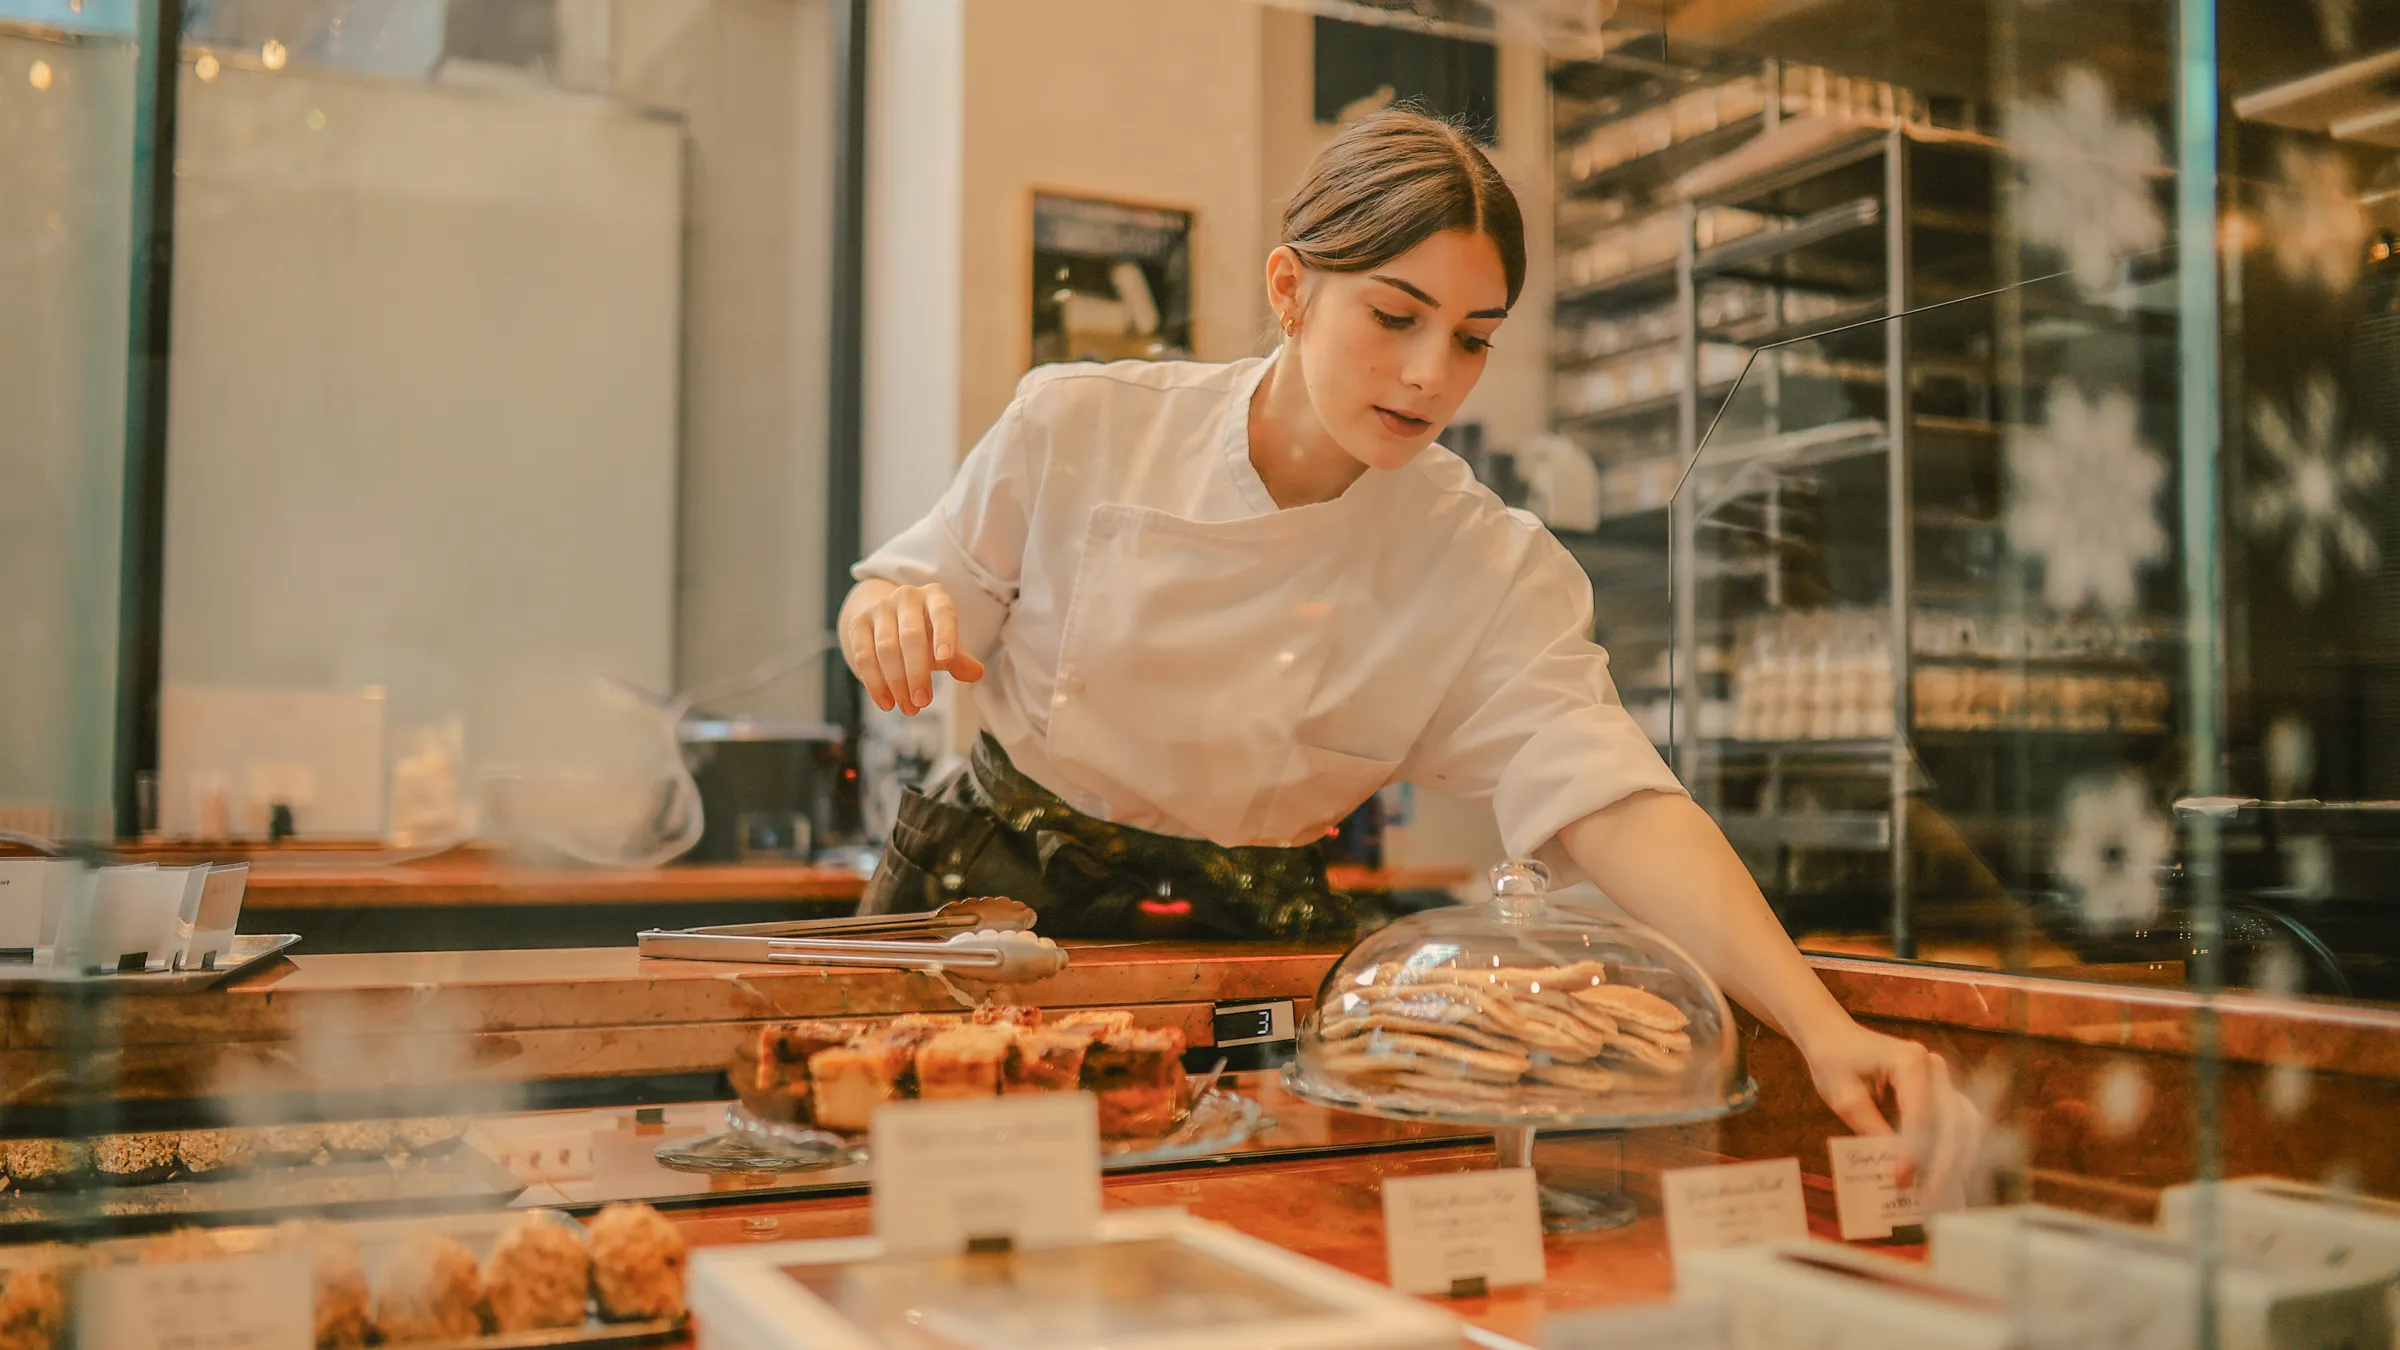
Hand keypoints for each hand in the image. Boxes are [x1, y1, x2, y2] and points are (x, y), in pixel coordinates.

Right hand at [841, 582, 985, 714]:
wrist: (890, 620)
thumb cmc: (927, 633)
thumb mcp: (946, 642)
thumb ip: (959, 657)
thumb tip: (975, 672)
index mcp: (935, 596)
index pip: (942, 614)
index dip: (944, 636)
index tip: (945, 660)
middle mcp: (906, 596)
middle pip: (911, 635)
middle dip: (917, 673)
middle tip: (923, 702)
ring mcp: (879, 608)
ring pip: (885, 648)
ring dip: (896, 683)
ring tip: (909, 708)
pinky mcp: (858, 623)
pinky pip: (863, 655)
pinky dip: (875, 683)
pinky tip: (886, 702)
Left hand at [1797, 1016, 1983, 1206]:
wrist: (1836, 1038)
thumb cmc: (1835, 1063)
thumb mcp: (1844, 1099)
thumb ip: (1872, 1130)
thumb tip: (1899, 1169)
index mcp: (1909, 1060)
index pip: (1920, 1113)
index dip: (1914, 1151)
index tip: (1902, 1179)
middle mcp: (1935, 1066)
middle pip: (1954, 1120)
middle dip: (1945, 1162)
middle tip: (1929, 1196)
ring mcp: (1943, 1077)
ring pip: (1967, 1123)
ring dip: (1959, 1159)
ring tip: (1942, 1192)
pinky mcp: (1944, 1091)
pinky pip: (1961, 1123)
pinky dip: (1959, 1150)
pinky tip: (1949, 1176)